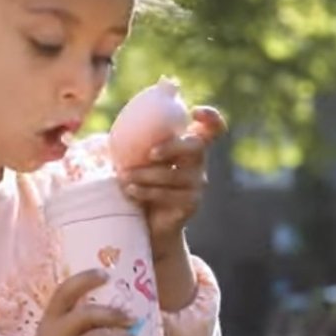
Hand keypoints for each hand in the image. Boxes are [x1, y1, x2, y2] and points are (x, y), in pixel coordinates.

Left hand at [118, 106, 226, 251]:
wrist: (150, 223)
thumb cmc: (143, 181)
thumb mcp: (142, 157)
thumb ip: (141, 137)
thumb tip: (129, 115)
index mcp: (190, 146)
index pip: (212, 128)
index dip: (211, 118)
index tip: (195, 112)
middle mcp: (199, 163)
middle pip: (196, 146)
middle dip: (172, 147)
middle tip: (150, 153)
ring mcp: (197, 184)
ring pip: (173, 174)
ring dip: (145, 174)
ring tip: (123, 176)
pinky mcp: (191, 204)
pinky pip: (166, 194)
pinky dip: (144, 191)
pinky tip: (129, 190)